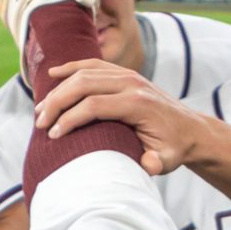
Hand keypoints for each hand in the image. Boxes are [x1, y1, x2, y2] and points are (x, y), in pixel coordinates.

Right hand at [32, 60, 213, 174]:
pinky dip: (72, 68)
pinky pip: (93, 65)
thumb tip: (147, 164)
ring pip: (85, 72)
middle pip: (84, 84)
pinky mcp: (125, 73)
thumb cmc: (173, 147)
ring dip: (59, 88)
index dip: (70, 118)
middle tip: (40, 122)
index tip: (53, 135)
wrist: (190, 130)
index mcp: (138, 103)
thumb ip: (156, 162)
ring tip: (41, 108)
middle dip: (57, 102)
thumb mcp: (168, 159)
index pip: (94, 105)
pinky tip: (53, 74)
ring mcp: (128, 75)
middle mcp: (132, 83)